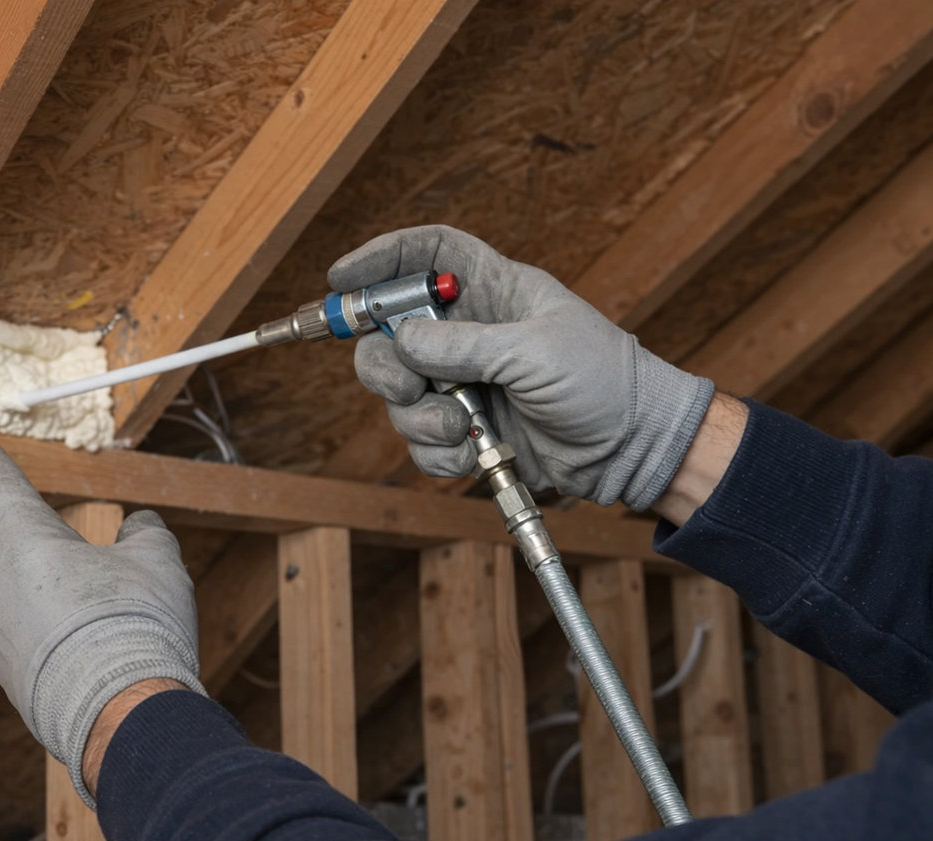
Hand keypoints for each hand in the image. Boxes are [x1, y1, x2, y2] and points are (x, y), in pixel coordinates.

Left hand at [0, 417, 204, 807]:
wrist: (122, 718)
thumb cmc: (136, 625)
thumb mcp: (157, 564)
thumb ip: (144, 535)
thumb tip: (138, 527)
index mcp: (25, 539)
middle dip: (17, 533)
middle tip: (63, 542)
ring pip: (7, 591)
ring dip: (40, 588)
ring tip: (97, 609)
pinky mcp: (7, 675)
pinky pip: (21, 635)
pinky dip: (47, 631)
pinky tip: (90, 648)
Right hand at [332, 225, 713, 509]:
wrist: (631, 448)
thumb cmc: (602, 380)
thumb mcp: (535, 351)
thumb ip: (464, 344)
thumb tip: (402, 340)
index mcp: (492, 291)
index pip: (426, 256)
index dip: (381, 257)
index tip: (340, 276)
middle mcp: (469, 334)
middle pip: (390, 334)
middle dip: (386, 364)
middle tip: (406, 386)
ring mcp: (464, 384)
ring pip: (399, 396)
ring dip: (421, 418)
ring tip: (466, 428)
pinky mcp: (466, 431)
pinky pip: (421, 441)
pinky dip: (437, 454)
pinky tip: (471, 454)